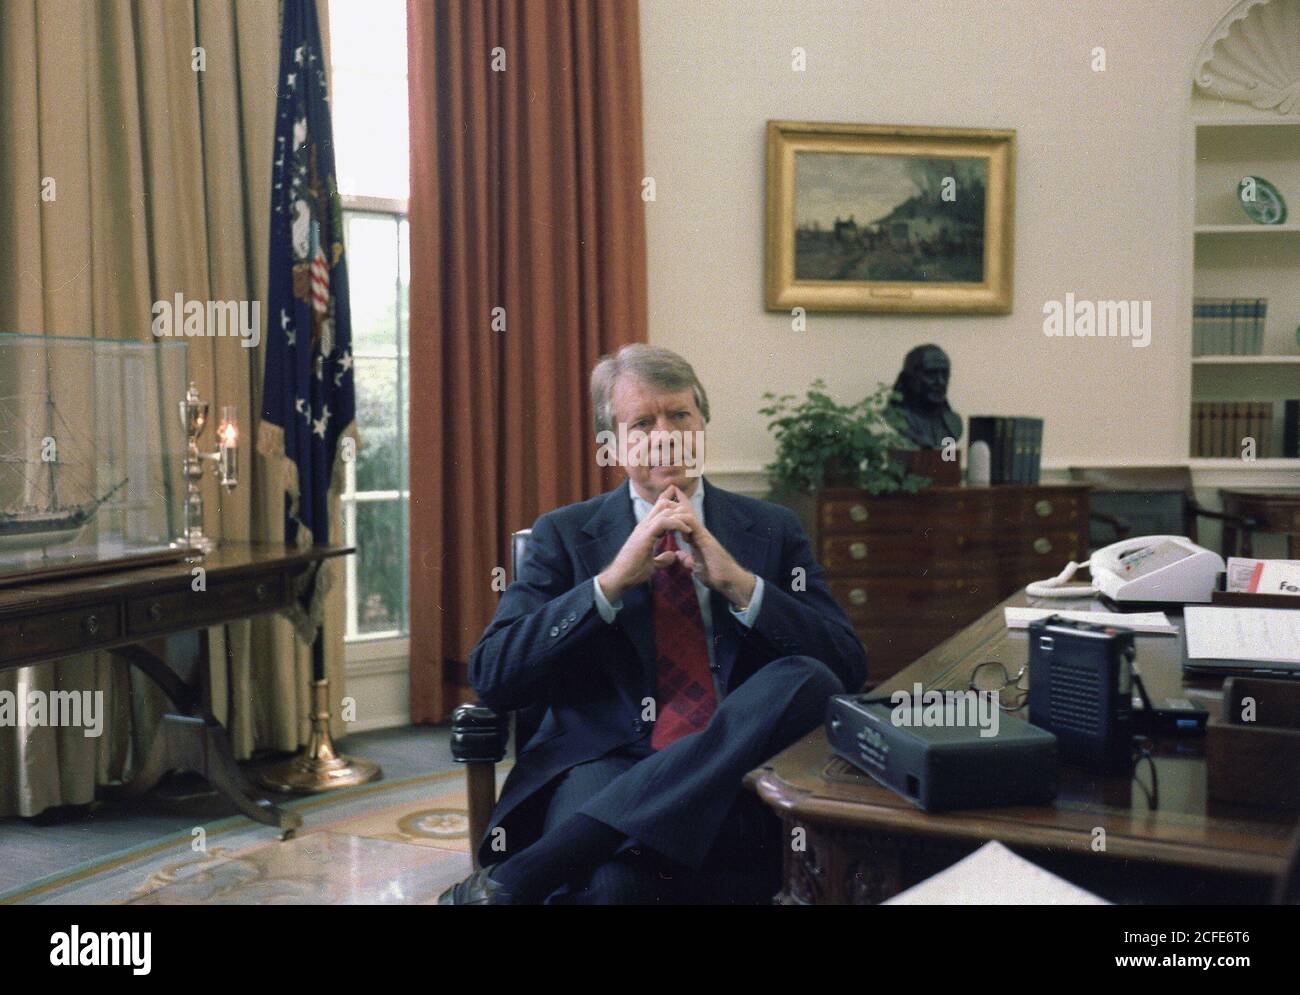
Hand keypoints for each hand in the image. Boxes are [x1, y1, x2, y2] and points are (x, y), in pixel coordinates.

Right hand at [596, 488, 696, 603]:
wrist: (619, 578)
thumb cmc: (632, 572)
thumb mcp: (652, 565)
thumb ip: (662, 559)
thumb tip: (673, 555)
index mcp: (645, 530)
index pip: (659, 509)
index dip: (673, 509)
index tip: (687, 517)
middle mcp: (643, 525)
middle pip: (663, 504)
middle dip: (679, 509)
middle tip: (691, 520)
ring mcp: (643, 529)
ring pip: (664, 509)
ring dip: (680, 516)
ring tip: (690, 526)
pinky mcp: (644, 535)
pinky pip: (663, 522)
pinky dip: (677, 523)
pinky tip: (686, 530)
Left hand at [652, 486, 756, 609]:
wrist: (729, 581)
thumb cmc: (715, 575)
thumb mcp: (696, 566)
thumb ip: (687, 559)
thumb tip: (678, 555)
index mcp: (696, 538)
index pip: (683, 520)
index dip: (673, 511)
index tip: (661, 507)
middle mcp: (699, 533)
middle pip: (685, 511)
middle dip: (672, 503)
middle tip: (659, 499)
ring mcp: (703, 534)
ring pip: (687, 513)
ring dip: (674, 509)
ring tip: (663, 508)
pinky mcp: (705, 538)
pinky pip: (691, 522)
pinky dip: (680, 519)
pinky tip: (671, 521)